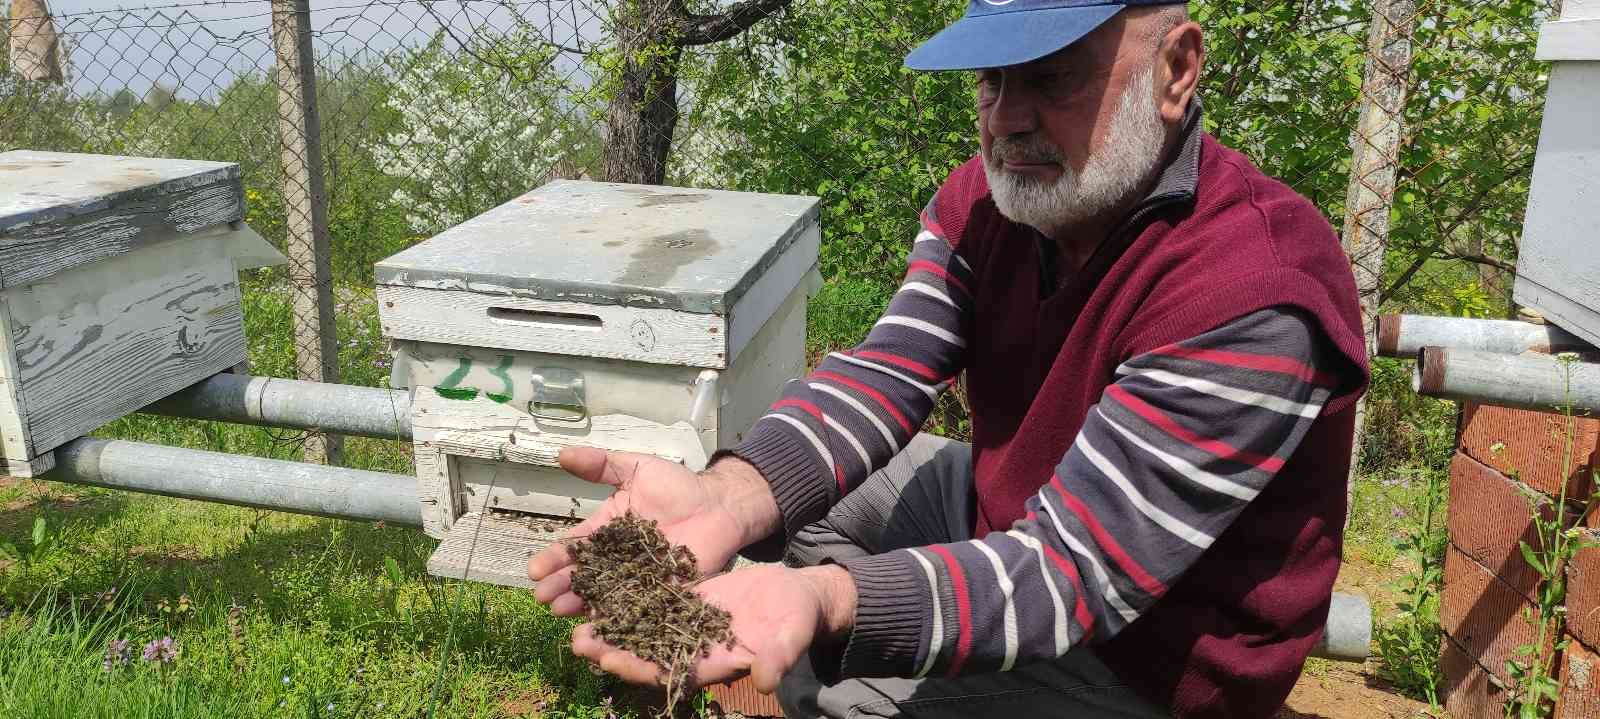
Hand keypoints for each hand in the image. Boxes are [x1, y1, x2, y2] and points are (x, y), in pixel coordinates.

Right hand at [527, 448, 780, 615]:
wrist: (720, 505)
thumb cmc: (678, 486)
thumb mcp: (637, 468)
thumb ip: (601, 465)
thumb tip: (561, 453)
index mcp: (606, 532)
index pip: (575, 548)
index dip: (554, 559)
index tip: (535, 570)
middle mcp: (617, 560)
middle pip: (583, 576)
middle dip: (561, 586)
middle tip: (543, 597)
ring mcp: (638, 580)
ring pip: (603, 596)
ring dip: (580, 605)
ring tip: (560, 611)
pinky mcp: (662, 595)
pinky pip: (638, 610)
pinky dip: (618, 618)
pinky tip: (600, 626)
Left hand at [573, 564, 856, 693]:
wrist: (798, 595)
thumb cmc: (799, 617)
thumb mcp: (792, 634)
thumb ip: (779, 657)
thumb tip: (766, 681)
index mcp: (714, 664)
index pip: (669, 673)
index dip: (640, 668)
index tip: (610, 661)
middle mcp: (693, 649)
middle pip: (645, 653)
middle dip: (611, 649)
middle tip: (577, 641)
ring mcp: (687, 625)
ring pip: (641, 628)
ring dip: (611, 626)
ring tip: (574, 617)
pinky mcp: (686, 601)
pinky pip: (651, 601)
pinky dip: (627, 597)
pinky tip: (601, 586)